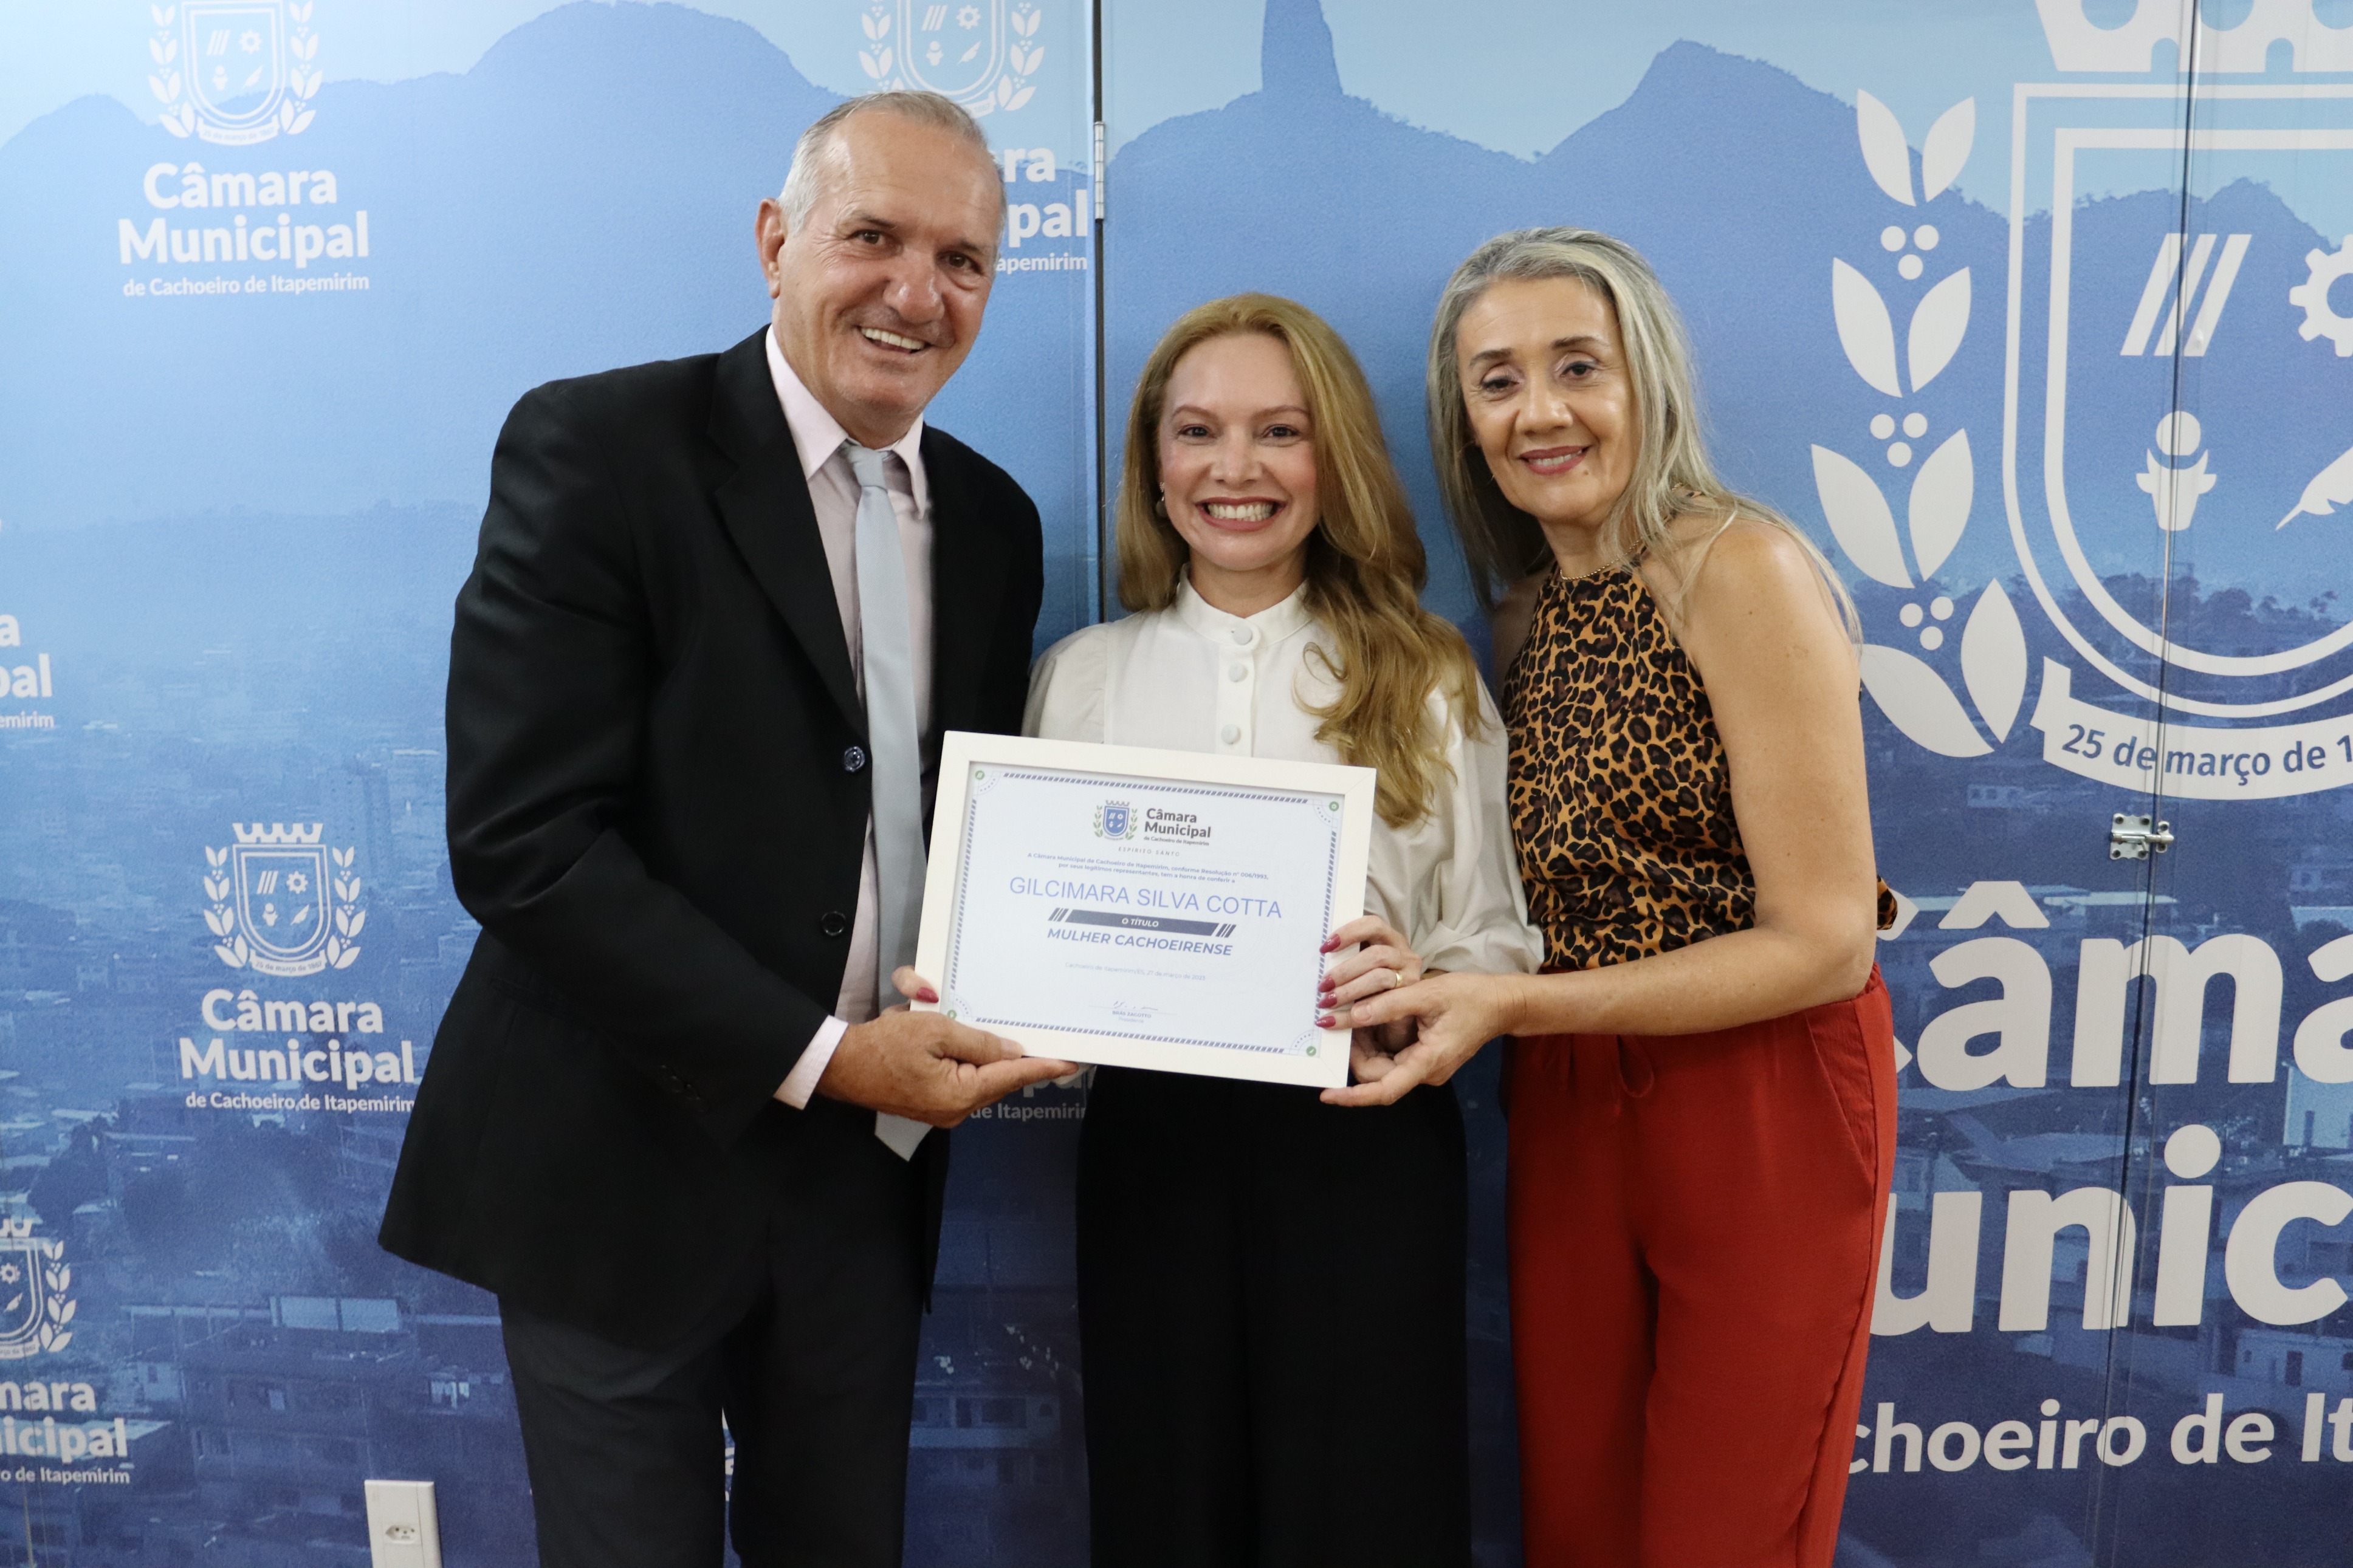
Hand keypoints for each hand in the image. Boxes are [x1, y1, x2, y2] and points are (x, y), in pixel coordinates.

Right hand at [816, 968, 1077, 1126]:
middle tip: (1037, 1038)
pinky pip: (958, 1076)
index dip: (1043, 1066)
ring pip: (978, 1075)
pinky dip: (958, 1056)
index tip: (1072, 1062)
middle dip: (1009, 1054)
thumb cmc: (884, 1046)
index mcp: (960, 1094)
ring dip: (976, 1050)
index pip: (1013, 1075)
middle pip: (998, 1076)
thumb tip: (1012, 1051)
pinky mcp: (931, 1101)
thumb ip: (979, 1041)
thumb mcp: (935, 1031)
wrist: (839, 1065)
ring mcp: (943, 1108)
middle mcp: (956, 1109)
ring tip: (973, 1031)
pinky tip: (948, 1036)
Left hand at [1316, 971, 1524, 1107]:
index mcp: (1428, 1062)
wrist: (1501, 1002)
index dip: (1353, 1097)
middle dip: (1355, 1054)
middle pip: (1378, 1077)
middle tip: (1340, 1023)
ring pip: (1384, 1067)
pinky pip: (1394, 1059)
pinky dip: (1378, 1043)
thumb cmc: (1471, 997)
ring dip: (1365, 1046)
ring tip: (1353, 1017)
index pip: (1384, 1091)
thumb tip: (1353, 1015)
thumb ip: (1390, 1005)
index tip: (1327, 1095)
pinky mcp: (1427, 1059)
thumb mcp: (1428, 994)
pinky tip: (1370, 1020)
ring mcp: (1427, 1068)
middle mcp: (1426, 1072)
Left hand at [1317, 914, 1424, 1011]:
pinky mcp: (1410, 1001)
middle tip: (1323, 985)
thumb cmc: (1371, 989)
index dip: (1349, 933)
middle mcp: (1403, 954)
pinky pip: (1380, 1006)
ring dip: (1350, 990)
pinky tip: (1332, 1021)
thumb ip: (1346, 961)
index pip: (1373, 926)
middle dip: (1345, 970)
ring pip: (1380, 977)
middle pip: (1376, 955)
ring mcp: (1410, 977)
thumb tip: (1318, 964)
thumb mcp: (1359, 970)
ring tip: (1328, 1002)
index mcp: (1388, 939)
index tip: (1325, 947)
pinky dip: (1351, 1016)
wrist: (1393, 1022)